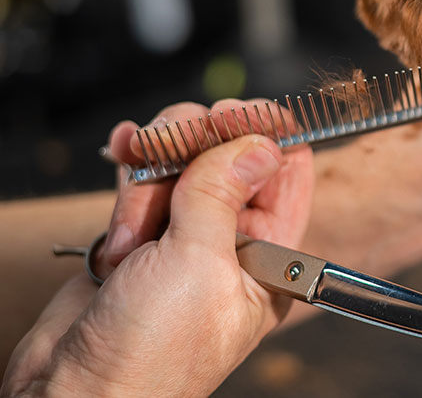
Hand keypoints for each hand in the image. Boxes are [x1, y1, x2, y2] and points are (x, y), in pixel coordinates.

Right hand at [1, 102, 313, 397]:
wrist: (74, 396)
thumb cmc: (150, 359)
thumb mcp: (200, 265)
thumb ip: (223, 192)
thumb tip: (258, 142)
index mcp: (271, 257)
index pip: (288, 175)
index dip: (270, 135)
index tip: (243, 112)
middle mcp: (232, 243)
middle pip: (231, 156)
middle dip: (199, 147)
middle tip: (178, 146)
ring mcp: (184, 238)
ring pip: (184, 161)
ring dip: (153, 176)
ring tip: (133, 229)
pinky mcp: (140, 236)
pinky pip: (145, 179)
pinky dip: (133, 167)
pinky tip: (123, 153)